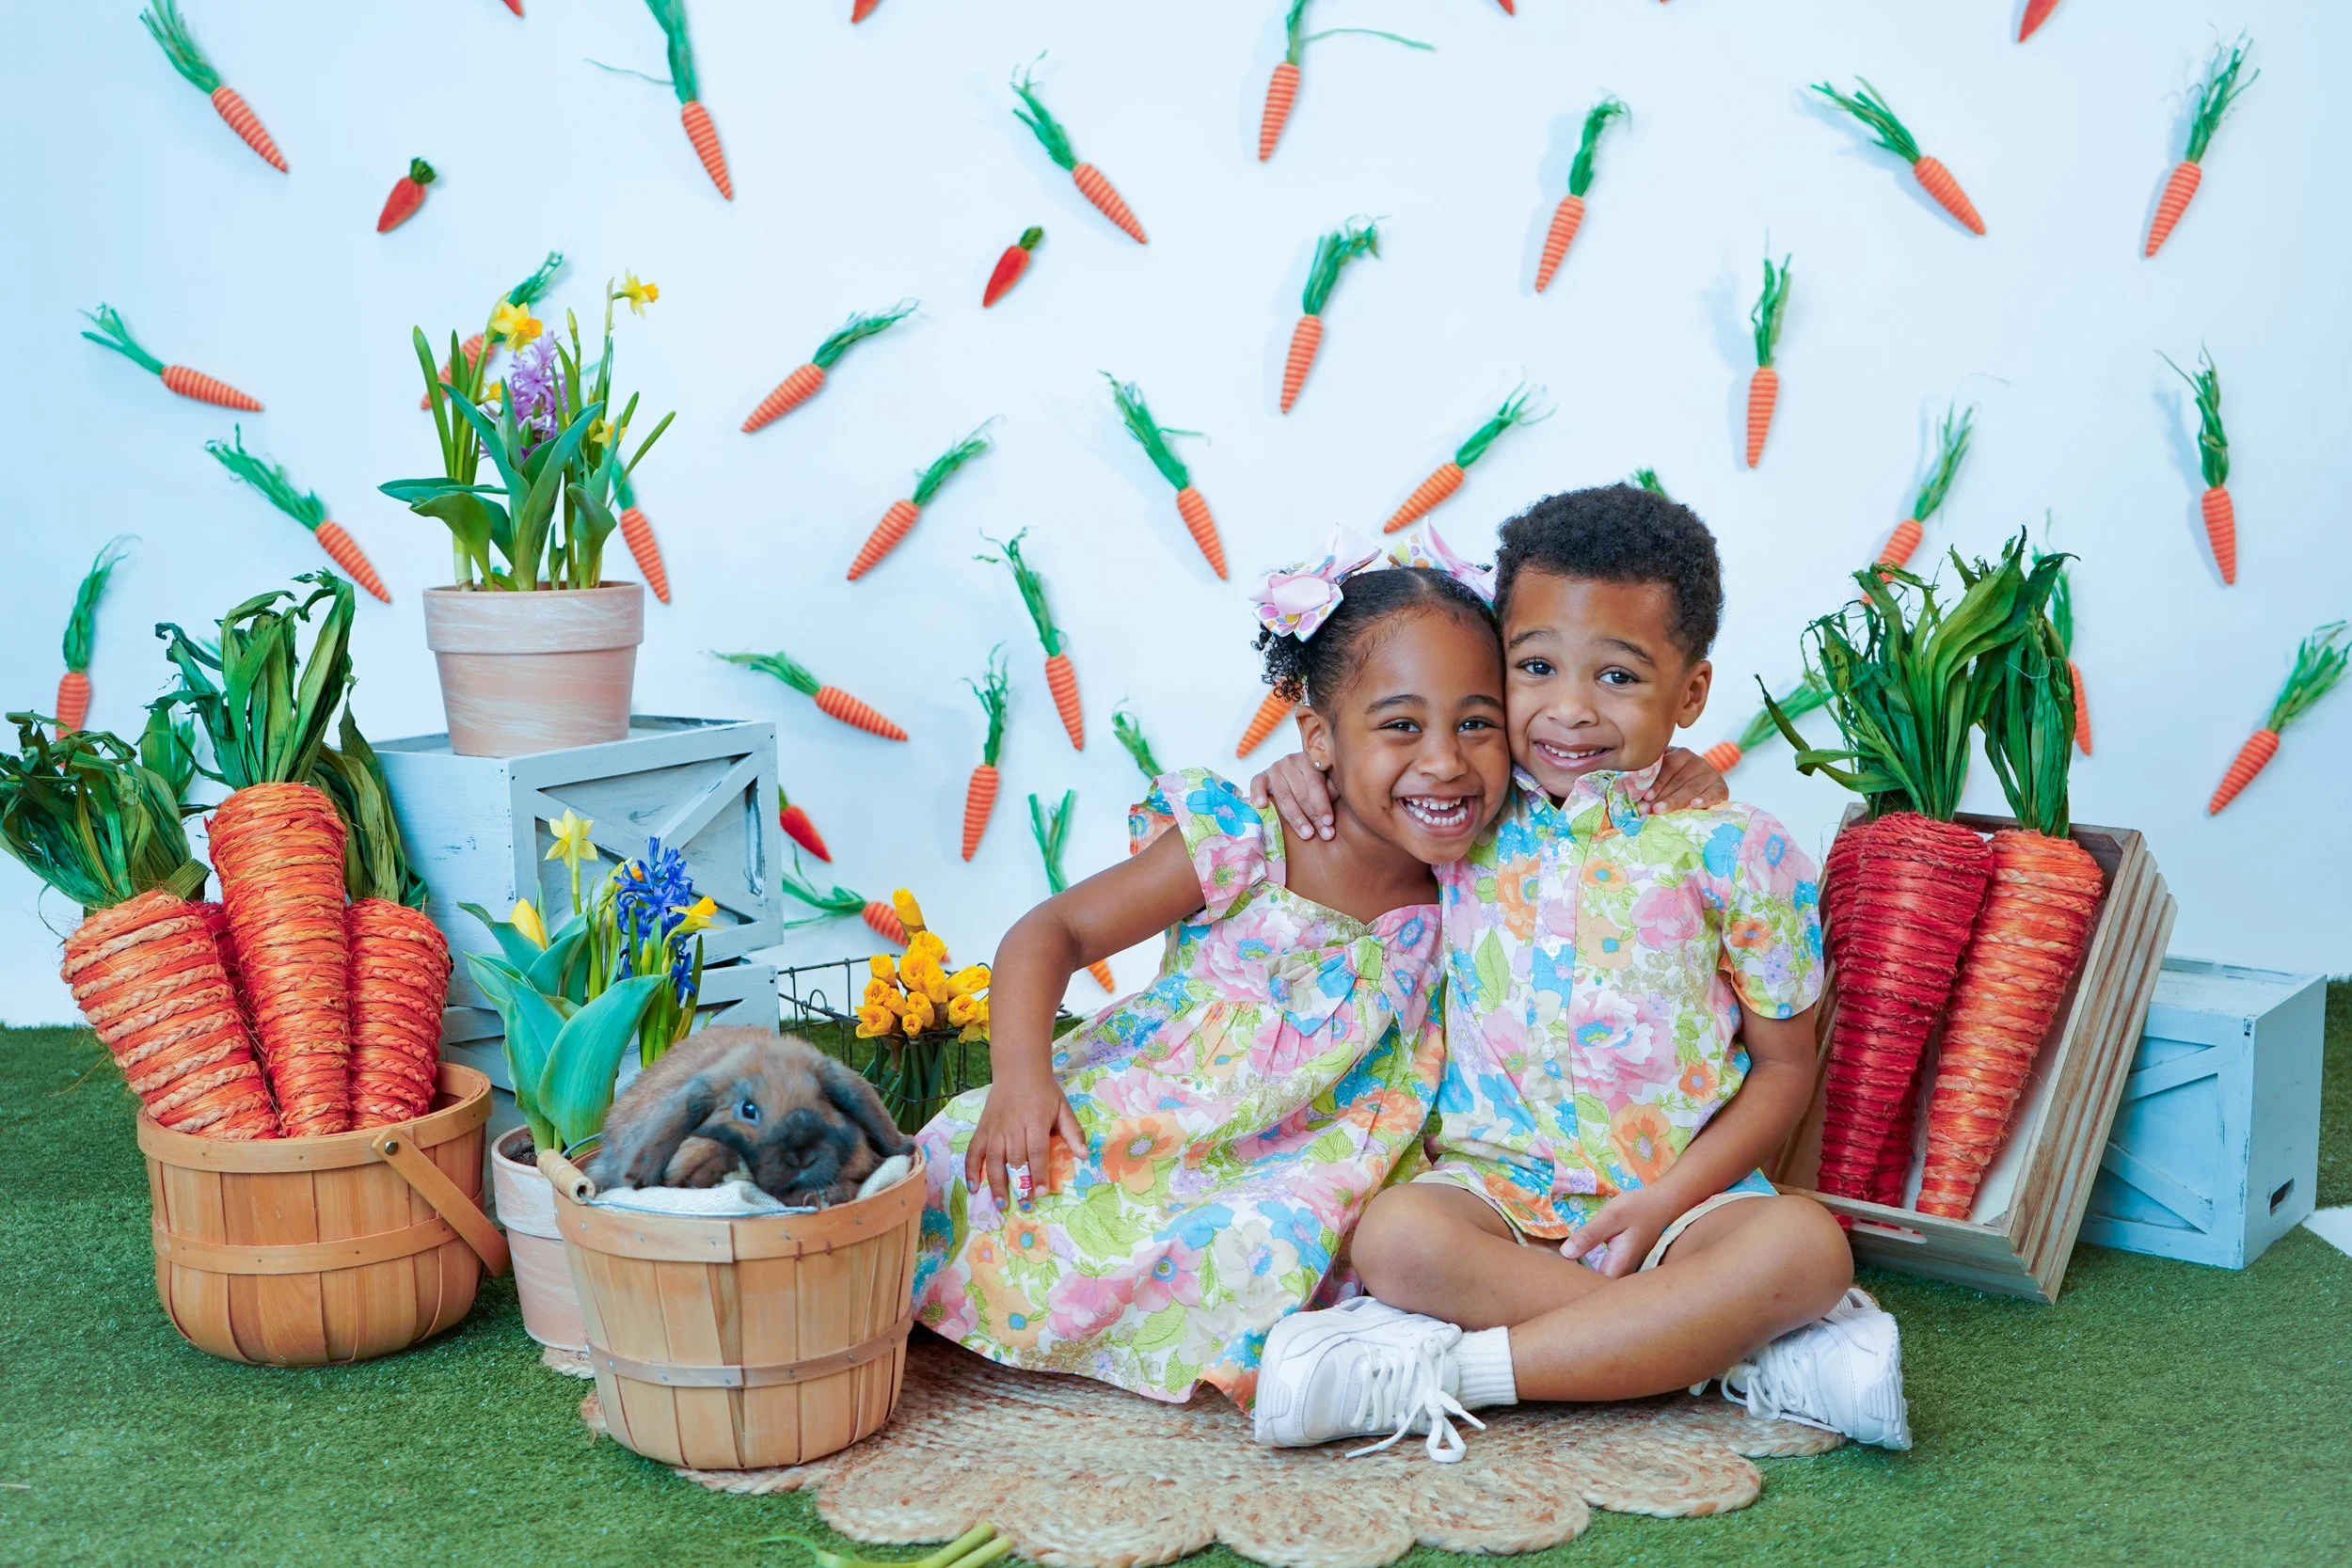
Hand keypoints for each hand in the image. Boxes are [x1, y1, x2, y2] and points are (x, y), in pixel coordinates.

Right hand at [965, 1069, 1085, 1209]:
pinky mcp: (982, 1129)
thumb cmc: (1044, 1092)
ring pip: (994, 1159)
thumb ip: (1073, 1132)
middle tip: (1024, 1206)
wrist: (1018, 1070)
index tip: (1042, 1192)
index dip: (1038, 1173)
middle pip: (1015, 1159)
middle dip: (1020, 1185)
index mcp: (1034, 1121)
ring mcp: (994, 1129)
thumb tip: (1085, 1155)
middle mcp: (1012, 1127)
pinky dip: (971, 1169)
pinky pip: (974, 1151)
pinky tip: (974, 1187)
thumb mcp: (1063, 1108)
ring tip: (1001, 1204)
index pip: (1036, 1151)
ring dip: (996, 1183)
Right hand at [1249, 752, 1336, 840]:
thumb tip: (1329, 809)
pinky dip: (1258, 793)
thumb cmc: (1318, 782)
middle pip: (1301, 793)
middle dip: (1313, 817)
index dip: (1322, 805)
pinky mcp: (1262, 777)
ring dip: (1296, 818)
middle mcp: (1292, 762)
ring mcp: (1276, 769)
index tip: (1329, 822)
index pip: (1316, 784)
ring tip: (1306, 834)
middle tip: (1324, 834)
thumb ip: (1332, 791)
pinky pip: (1257, 784)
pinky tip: (1262, 805)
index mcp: (1310, 760)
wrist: (1300, 774)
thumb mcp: (1330, 783)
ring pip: (1284, 796)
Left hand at [1562, 1186, 1681, 1277]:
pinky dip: (1591, 1272)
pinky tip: (1579, 1262)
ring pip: (1599, 1285)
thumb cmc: (1638, 1208)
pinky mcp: (1626, 1268)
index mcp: (1619, 1268)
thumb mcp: (1610, 1216)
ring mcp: (1626, 1274)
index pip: (1589, 1288)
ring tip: (1561, 1270)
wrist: (1663, 1205)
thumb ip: (1589, 1235)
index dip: (1570, 1285)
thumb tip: (1565, 1254)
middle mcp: (1624, 1277)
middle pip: (1594, 1290)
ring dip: (1582, 1278)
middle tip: (1554, 1274)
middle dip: (1574, 1284)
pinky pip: (1605, 1276)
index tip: (1553, 1277)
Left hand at [1638, 745, 1728, 814]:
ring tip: (1662, 810)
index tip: (1645, 796)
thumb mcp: (1665, 775)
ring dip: (1676, 801)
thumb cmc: (1676, 780)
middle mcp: (1697, 761)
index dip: (1656, 782)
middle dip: (1662, 797)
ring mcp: (1710, 773)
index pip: (1668, 767)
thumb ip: (1652, 781)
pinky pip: (1714, 793)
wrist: (1703, 782)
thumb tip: (1636, 799)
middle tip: (1649, 809)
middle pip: (1678, 781)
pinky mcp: (1721, 786)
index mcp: (1680, 754)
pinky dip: (1705, 799)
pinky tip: (1694, 805)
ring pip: (1692, 788)